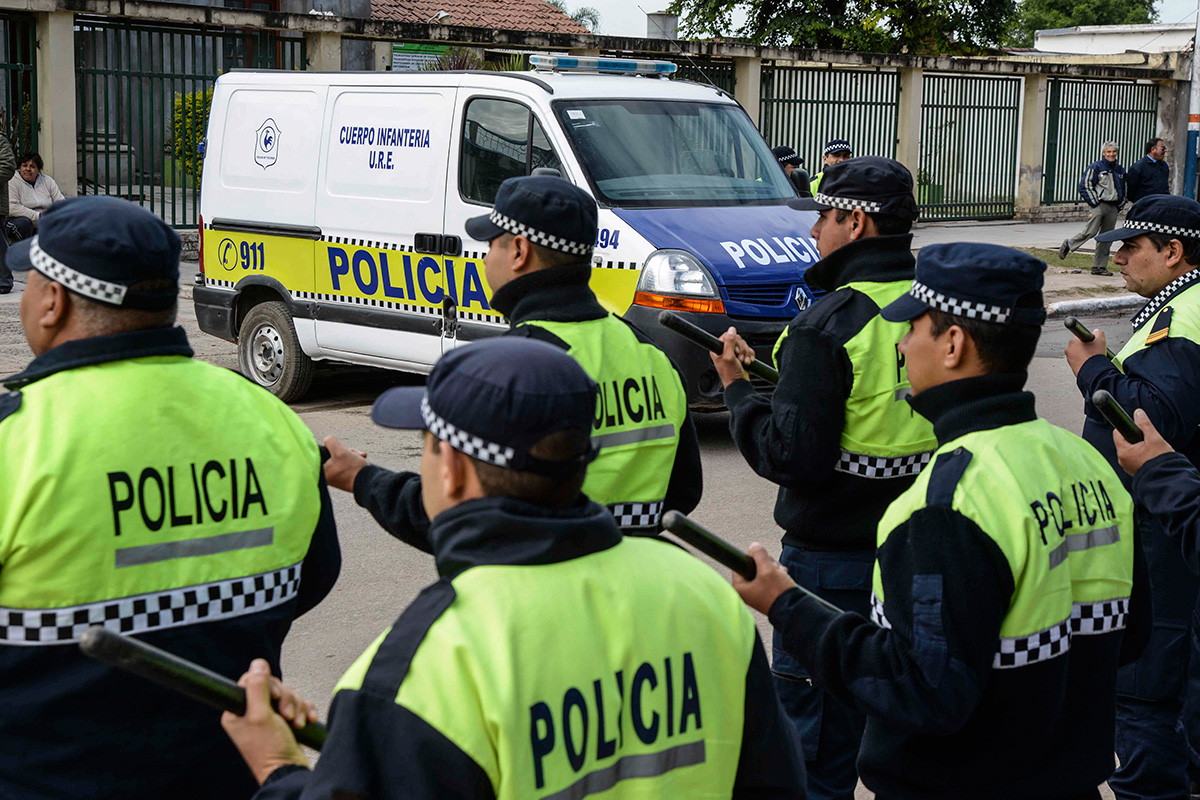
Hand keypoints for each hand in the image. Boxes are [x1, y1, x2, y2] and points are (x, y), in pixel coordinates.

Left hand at [221, 659, 310, 784]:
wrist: (289, 771)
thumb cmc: (270, 750)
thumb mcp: (261, 715)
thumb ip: (258, 687)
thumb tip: (258, 663)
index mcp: (237, 711)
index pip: (252, 680)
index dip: (268, 685)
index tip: (274, 698)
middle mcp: (251, 712)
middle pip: (273, 686)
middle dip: (286, 699)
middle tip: (286, 715)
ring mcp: (269, 717)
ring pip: (287, 695)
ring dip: (296, 707)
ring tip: (296, 723)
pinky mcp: (284, 721)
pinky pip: (298, 704)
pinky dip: (304, 711)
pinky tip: (306, 721)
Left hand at [323, 435, 367, 492]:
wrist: (368, 481)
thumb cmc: (353, 469)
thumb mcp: (339, 450)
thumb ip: (330, 441)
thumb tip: (327, 440)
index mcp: (322, 471)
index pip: (323, 452)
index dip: (333, 448)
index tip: (341, 449)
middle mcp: (327, 476)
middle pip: (333, 455)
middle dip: (345, 451)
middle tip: (352, 453)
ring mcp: (335, 477)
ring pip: (341, 458)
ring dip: (351, 454)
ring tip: (359, 456)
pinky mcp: (343, 477)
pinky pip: (346, 464)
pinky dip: (353, 460)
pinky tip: (360, 459)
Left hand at [709, 328, 754, 388]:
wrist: (739, 384)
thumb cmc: (730, 374)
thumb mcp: (729, 356)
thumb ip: (730, 342)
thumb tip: (731, 330)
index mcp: (718, 349)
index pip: (728, 335)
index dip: (733, 342)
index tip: (734, 351)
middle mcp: (725, 350)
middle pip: (737, 339)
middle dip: (741, 350)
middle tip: (739, 358)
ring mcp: (733, 353)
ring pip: (744, 345)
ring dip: (746, 354)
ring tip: (743, 362)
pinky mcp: (741, 356)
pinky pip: (748, 350)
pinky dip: (750, 356)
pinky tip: (748, 362)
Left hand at [732, 543, 796, 614]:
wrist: (794, 608)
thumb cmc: (777, 594)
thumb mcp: (767, 569)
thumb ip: (759, 554)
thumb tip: (754, 546)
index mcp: (739, 587)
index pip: (741, 562)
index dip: (753, 557)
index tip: (761, 559)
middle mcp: (746, 590)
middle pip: (753, 565)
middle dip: (766, 564)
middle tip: (773, 570)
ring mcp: (756, 591)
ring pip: (763, 570)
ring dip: (773, 569)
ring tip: (779, 575)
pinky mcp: (766, 592)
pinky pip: (769, 576)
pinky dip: (776, 574)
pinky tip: (782, 578)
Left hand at [1065, 328, 1108, 374]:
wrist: (1093, 372)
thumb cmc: (1095, 356)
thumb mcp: (1101, 340)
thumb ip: (1098, 333)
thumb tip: (1096, 332)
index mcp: (1073, 341)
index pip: (1081, 337)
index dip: (1089, 340)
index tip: (1092, 343)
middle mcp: (1068, 349)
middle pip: (1079, 346)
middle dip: (1086, 347)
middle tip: (1094, 351)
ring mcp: (1069, 358)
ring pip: (1079, 354)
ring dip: (1085, 355)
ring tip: (1092, 358)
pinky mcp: (1071, 366)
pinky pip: (1078, 361)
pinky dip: (1083, 362)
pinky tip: (1089, 363)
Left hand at [1115, 408, 1174, 476]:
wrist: (1168, 479)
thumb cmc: (1161, 460)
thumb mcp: (1154, 439)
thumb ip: (1145, 425)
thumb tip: (1138, 413)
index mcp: (1124, 452)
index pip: (1117, 433)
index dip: (1127, 427)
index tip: (1137, 426)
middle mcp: (1122, 460)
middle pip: (1124, 441)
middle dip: (1135, 437)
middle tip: (1148, 440)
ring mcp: (1127, 466)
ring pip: (1130, 450)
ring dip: (1139, 446)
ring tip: (1151, 449)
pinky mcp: (1133, 470)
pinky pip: (1134, 458)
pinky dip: (1140, 454)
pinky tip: (1151, 456)